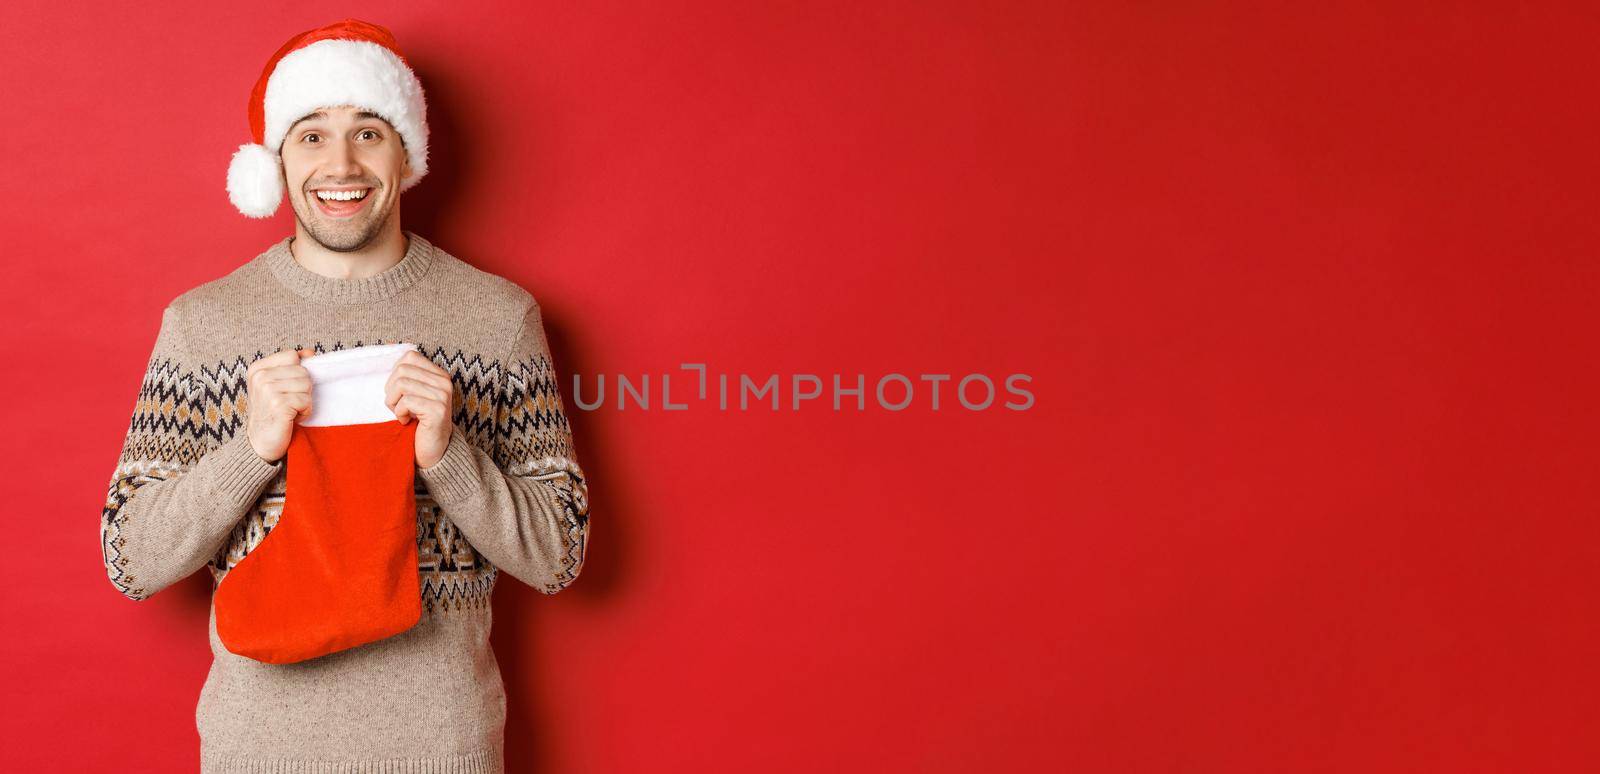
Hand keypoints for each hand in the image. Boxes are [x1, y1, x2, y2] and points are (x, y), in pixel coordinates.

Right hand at [245, 348, 315, 462]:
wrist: (260, 442)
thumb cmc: (272, 413)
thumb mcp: (277, 385)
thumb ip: (291, 367)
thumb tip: (310, 351)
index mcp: (258, 369)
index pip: (292, 356)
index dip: (298, 372)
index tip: (288, 388)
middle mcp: (260, 377)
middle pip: (303, 371)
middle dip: (303, 389)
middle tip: (289, 403)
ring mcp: (267, 390)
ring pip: (307, 384)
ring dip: (304, 401)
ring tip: (290, 410)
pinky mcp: (278, 404)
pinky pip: (306, 401)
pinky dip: (304, 412)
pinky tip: (291, 418)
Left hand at [384, 350, 457, 467]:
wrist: (432, 451)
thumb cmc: (418, 422)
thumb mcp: (412, 394)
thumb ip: (406, 375)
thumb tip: (389, 347)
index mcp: (439, 374)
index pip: (409, 356)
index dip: (394, 374)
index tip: (399, 393)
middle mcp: (444, 382)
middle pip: (401, 370)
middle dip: (391, 390)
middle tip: (397, 407)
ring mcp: (443, 396)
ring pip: (401, 384)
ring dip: (393, 403)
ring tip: (400, 414)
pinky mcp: (438, 410)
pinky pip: (406, 401)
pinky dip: (399, 413)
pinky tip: (406, 422)